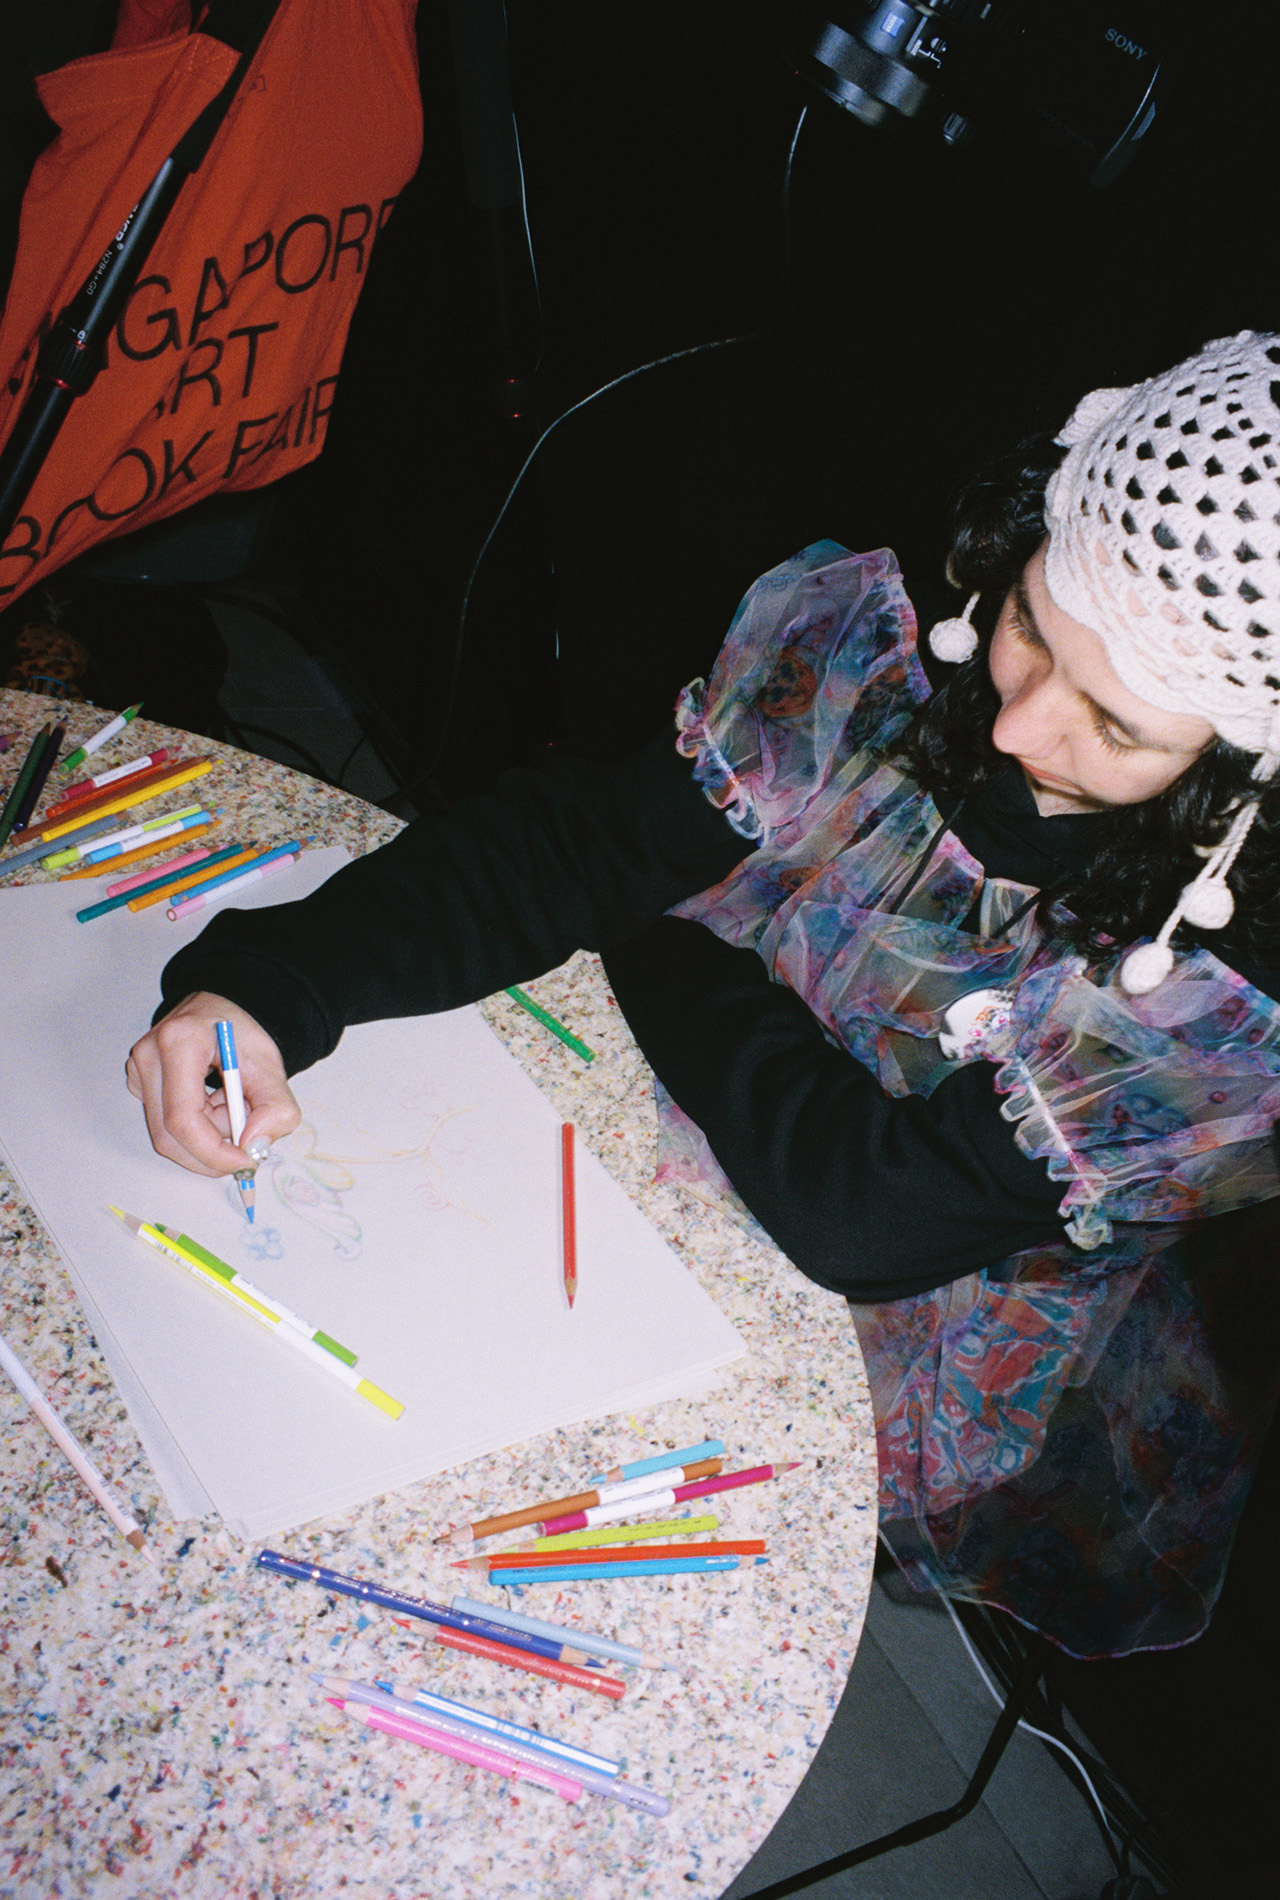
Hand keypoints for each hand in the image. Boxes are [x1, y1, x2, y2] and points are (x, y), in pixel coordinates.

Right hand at [126, 993, 300, 1176]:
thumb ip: (275, 1107)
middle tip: (244, 1142)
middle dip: (211, 1150)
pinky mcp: (139, 1083)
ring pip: (167, 1135)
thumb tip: (254, 1144)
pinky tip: (214, 1102)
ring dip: (207, 1135)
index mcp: (180, 1042)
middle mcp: (149, 1055)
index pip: (184, 1119)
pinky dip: (198, 1126)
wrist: (223, 1010)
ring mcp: (139, 1070)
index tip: (244, 1160)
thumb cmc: (241, 1032)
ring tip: (231, 1106)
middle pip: (169, 1135)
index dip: (214, 1152)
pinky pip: (165, 1124)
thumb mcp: (270, 1065)